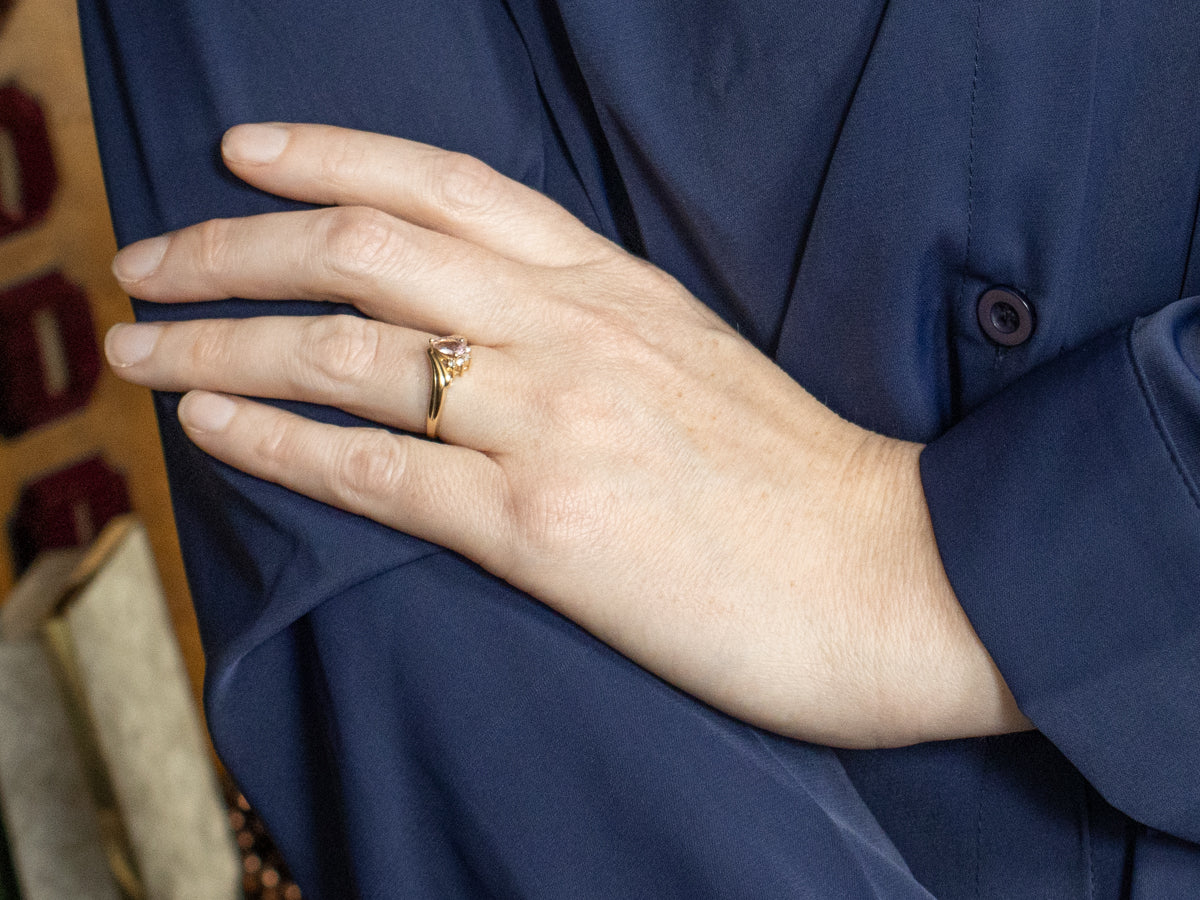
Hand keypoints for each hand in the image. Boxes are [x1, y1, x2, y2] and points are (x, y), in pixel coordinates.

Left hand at [105, 123, 1028, 746]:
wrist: (891, 574)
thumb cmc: (799, 480)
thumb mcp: (694, 362)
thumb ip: (595, 329)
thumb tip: (495, 327)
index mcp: (613, 287)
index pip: (447, 183)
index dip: (331, 155)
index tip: (245, 153)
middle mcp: (571, 333)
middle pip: (366, 247)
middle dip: (235, 242)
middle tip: (151, 256)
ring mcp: (553, 424)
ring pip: (349, 349)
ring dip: (221, 339)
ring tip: (138, 347)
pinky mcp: (542, 529)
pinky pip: (374, 469)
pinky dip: (275, 442)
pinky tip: (211, 427)